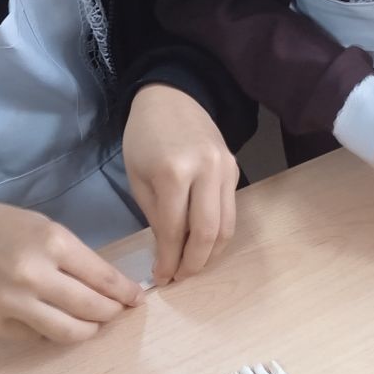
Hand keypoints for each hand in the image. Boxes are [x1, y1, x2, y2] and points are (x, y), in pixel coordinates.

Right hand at [0, 200, 141, 343]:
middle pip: (91, 309)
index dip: (125, 293)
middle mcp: (33, 274)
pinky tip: (50, 321)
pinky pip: (35, 338)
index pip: (103, 278)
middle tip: (115, 312)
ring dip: (87, 331)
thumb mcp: (42, 227)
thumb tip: (110, 288)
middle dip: (111, 313)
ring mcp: (11, 303)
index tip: (136, 299)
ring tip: (91, 324)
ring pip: (67, 332)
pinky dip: (49, 332)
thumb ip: (75, 256)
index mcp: (51, 242)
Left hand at [123, 83, 237, 284]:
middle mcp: (206, 172)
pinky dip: (219, 233)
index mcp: (173, 173)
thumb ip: (155, 215)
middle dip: (194, 263)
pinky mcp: (235, 170)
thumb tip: (168, 253)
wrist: (172, 96)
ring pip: (226, 227)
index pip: (173, 230)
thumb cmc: (144, 136)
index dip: (168, 259)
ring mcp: (226, 170)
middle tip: (180, 278)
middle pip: (207, 233)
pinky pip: (230, 211)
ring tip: (193, 265)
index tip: (162, 278)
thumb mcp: (137, 177)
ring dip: (211, 253)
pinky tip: (204, 243)